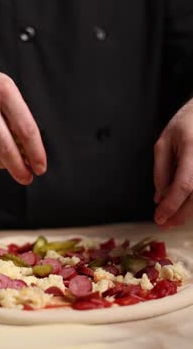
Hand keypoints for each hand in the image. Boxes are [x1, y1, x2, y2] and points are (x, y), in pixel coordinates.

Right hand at [0, 61, 46, 183]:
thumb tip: (31, 153)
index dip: (36, 152)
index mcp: (4, 91)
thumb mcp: (6, 92)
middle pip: (6, 148)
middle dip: (19, 168)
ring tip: (11, 164)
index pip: (26, 129)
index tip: (40, 167)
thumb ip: (19, 119)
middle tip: (27, 178)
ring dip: (4, 166)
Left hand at [154, 98, 192, 227]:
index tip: (159, 217)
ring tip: (171, 217)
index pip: (184, 184)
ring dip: (188, 212)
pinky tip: (183, 205)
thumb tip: (159, 197)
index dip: (171, 205)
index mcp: (192, 149)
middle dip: (179, 215)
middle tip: (163, 224)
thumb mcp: (164, 143)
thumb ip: (161, 171)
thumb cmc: (185, 124)